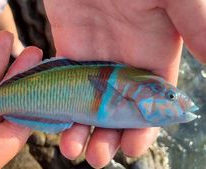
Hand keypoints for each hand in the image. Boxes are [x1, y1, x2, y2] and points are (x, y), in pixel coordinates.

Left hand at [43, 0, 205, 167]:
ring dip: (80, 128)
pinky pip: (63, 84)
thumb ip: (197, 29)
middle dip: (108, 136)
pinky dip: (59, 104)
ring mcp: (95, 58)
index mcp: (155, 55)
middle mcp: (125, 62)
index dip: (142, 128)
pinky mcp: (68, 50)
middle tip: (97, 157)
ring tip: (71, 149)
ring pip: (88, 103)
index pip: (151, 103)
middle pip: (117, 111)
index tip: (131, 149)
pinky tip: (53, 122)